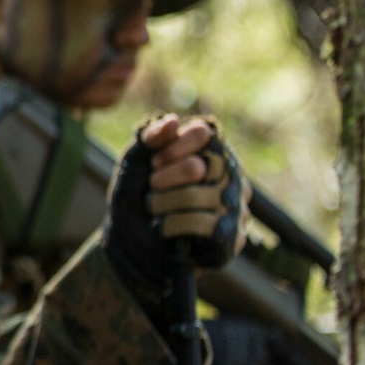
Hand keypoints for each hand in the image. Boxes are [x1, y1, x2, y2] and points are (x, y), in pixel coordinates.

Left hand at [102, 114, 246, 317]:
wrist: (129, 243)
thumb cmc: (136, 198)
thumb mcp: (136, 161)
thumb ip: (151, 137)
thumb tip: (173, 120)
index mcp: (209, 153)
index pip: (204, 134)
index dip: (175, 146)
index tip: (154, 163)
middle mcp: (230, 178)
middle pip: (201, 165)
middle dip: (166, 178)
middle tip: (152, 188)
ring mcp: (235, 208)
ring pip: (203, 195)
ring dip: (165, 204)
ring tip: (155, 210)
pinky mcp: (231, 238)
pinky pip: (207, 225)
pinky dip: (175, 226)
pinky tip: (165, 229)